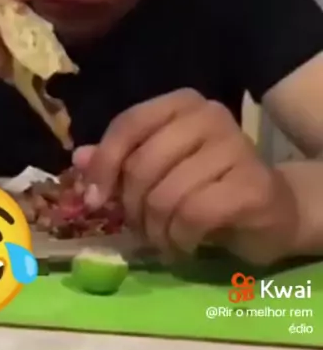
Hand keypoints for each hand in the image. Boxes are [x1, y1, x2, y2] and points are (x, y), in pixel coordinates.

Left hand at [75, 90, 298, 264]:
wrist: (272, 210)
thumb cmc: (206, 185)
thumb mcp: (159, 170)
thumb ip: (120, 162)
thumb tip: (77, 159)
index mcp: (181, 103)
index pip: (128, 124)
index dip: (104, 164)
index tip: (92, 199)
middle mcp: (210, 115)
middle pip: (143, 164)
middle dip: (131, 207)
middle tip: (140, 228)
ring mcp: (235, 146)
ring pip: (166, 195)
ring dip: (156, 230)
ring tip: (164, 240)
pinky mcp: (252, 184)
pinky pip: (193, 215)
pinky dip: (180, 239)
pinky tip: (185, 245)